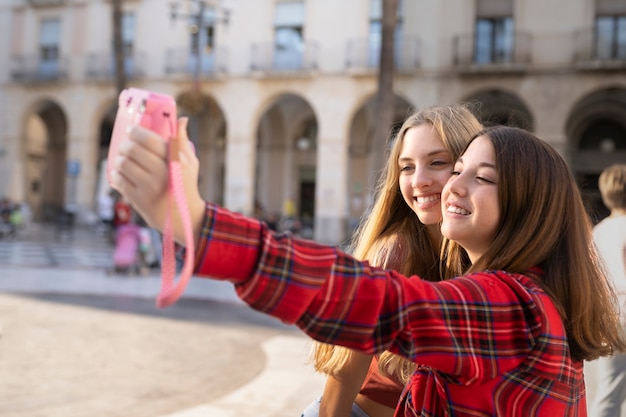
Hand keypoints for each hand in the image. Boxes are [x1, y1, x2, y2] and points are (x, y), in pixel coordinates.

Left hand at [111, 118, 205, 246]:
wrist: (184, 217)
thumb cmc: (186, 186)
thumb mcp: (190, 163)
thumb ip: (183, 141)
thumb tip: (182, 119)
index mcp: (175, 161)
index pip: (149, 140)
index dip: (136, 132)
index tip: (131, 131)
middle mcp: (162, 173)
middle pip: (132, 150)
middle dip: (125, 145)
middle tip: (125, 146)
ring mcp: (149, 187)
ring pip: (122, 164)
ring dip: (119, 159)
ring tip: (122, 160)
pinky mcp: (139, 199)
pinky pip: (119, 180)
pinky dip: (117, 174)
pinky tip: (121, 174)